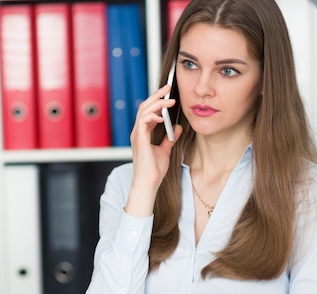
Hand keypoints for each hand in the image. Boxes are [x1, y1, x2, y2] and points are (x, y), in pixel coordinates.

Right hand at [125, 85, 181, 216]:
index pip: (148, 111)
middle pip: (144, 106)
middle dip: (156, 95)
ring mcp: (137, 134)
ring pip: (144, 110)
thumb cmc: (154, 170)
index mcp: (143, 133)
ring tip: (169, 100)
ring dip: (157, 103)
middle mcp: (138, 132)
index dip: (157, 101)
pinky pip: (144, 120)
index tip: (168, 94)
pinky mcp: (139, 138)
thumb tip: (178, 127)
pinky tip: (162, 115)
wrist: (149, 182)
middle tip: (168, 88)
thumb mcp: (165, 150)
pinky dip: (152, 115)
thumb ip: (170, 138)